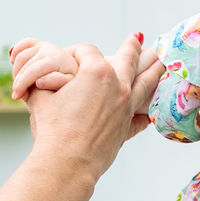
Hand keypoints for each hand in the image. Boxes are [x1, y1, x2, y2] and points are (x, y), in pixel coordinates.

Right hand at [10, 37, 78, 98]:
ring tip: (21, 88)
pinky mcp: (38, 45)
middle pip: (24, 65)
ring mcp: (43, 46)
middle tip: (20, 96)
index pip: (32, 71)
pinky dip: (16, 52)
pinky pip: (23, 45)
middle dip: (18, 82)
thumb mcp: (68, 86)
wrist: (76, 77)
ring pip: (19, 58)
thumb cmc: (72, 84)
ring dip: (16, 74)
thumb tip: (39, 82)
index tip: (18, 97)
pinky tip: (12, 61)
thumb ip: (56, 82)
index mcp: (56, 58)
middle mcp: (49, 48)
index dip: (22, 84)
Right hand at [12, 34, 161, 136]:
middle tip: (139, 38)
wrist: (67, 162)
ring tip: (161, 62)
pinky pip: (141, 116)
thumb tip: (39, 77)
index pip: (87, 51)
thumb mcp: (40, 98)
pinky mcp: (127, 126)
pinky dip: (144, 113)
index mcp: (96, 73)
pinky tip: (148, 114)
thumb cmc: (53, 130)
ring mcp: (126, 106)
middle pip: (127, 60)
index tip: (67, 56)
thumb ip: (44, 82)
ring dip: (153, 71)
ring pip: (145, 83)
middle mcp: (117, 86)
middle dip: (131, 47)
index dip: (74, 52)